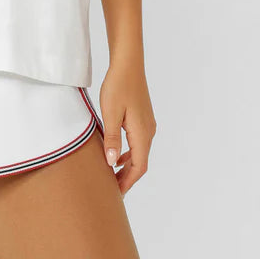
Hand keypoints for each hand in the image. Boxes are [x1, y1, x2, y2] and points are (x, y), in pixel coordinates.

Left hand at [99, 60, 156, 196]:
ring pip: (139, 152)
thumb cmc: (117, 86)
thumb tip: (112, 163)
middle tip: (112, 189)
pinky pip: (138, 142)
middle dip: (127, 177)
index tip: (116, 194)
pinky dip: (129, 153)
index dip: (128, 182)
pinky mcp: (143, 118)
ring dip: (127, 165)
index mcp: (142, 133)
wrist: (128, 64)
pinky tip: (116, 153)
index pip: (139, 167)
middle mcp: (149, 131)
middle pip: (141, 162)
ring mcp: (147, 124)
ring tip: (112, 175)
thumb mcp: (110, 113)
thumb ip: (111, 139)